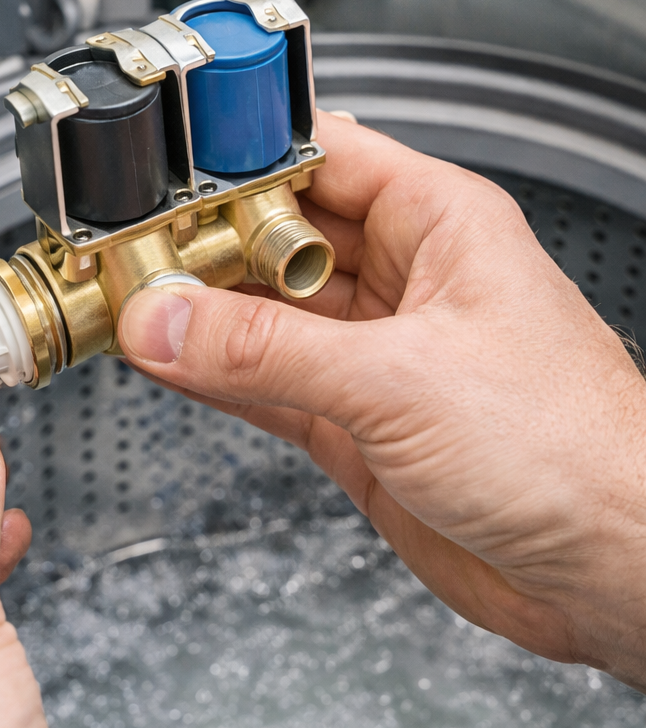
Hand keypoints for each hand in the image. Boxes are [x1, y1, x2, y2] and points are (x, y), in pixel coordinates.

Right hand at [119, 111, 645, 689]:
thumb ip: (269, 351)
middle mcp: (401, 280)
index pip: (318, 157)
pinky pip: (264, 381)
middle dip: (205, 243)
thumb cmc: (574, 451)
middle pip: (277, 236)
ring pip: (263, 314)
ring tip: (130, 306)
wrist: (610, 570)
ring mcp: (371, 353)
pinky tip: (166, 363)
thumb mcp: (401, 379)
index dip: (241, 158)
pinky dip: (213, 375)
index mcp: (436, 223)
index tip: (168, 171)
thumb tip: (168, 323)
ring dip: (200, 315)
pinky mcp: (352, 419)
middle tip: (131, 252)